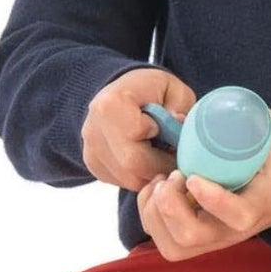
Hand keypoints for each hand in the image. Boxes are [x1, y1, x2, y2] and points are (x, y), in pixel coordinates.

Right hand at [82, 67, 197, 191]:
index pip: (139, 141)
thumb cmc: (152, 90)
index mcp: (111, 105)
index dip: (164, 147)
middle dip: (162, 166)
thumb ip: (180, 107)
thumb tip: (178, 123)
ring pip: (129, 180)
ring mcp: (90, 150)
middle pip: (133, 167)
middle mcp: (94, 130)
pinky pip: (122, 181)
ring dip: (153, 173)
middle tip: (176, 155)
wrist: (124, 91)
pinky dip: (141, 175)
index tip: (175, 138)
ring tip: (162, 153)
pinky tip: (148, 157)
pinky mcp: (93, 164)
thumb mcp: (174, 90)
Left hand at [137, 106, 270, 261]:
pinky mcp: (198, 240)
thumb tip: (183, 115)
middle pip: (191, 236)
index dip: (212, 199)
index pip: (238, 216)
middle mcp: (233, 231)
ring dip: (156, 212)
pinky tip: (158, 190)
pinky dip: (150, 216)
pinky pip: (164, 242)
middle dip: (170, 204)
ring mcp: (214, 239)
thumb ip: (242, 117)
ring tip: (163, 182)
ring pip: (173, 246)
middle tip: (174, 175)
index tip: (193, 176)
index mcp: (260, 204)